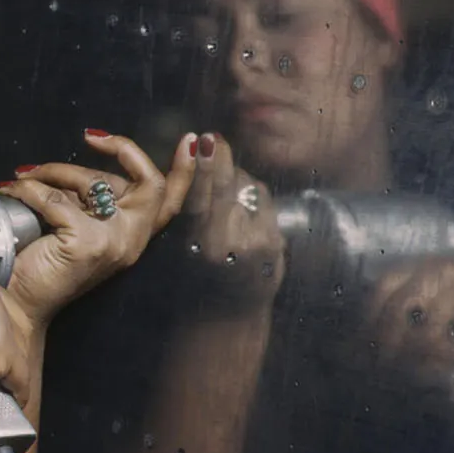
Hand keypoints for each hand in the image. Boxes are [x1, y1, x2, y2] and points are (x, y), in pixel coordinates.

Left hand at [0, 129, 197, 325]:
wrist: (16, 303)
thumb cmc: (42, 265)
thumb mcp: (78, 224)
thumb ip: (90, 200)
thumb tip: (79, 168)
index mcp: (133, 236)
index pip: (170, 201)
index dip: (185, 169)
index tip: (189, 139)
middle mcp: (131, 241)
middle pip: (149, 183)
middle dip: (122, 150)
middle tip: (91, 137)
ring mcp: (112, 243)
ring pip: (95, 181)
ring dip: (56, 169)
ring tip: (27, 176)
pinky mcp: (85, 244)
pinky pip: (54, 197)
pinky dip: (28, 189)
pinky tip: (12, 190)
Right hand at [183, 133, 285, 306]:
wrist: (228, 314)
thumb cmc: (196, 274)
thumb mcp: (180, 245)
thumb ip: (188, 208)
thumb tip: (196, 159)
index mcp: (196, 242)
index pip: (199, 195)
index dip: (202, 165)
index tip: (200, 139)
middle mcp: (225, 241)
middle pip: (227, 184)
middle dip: (220, 157)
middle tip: (213, 138)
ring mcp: (254, 241)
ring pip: (247, 187)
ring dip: (237, 179)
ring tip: (225, 193)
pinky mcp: (274, 242)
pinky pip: (264, 201)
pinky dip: (254, 196)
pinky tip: (245, 208)